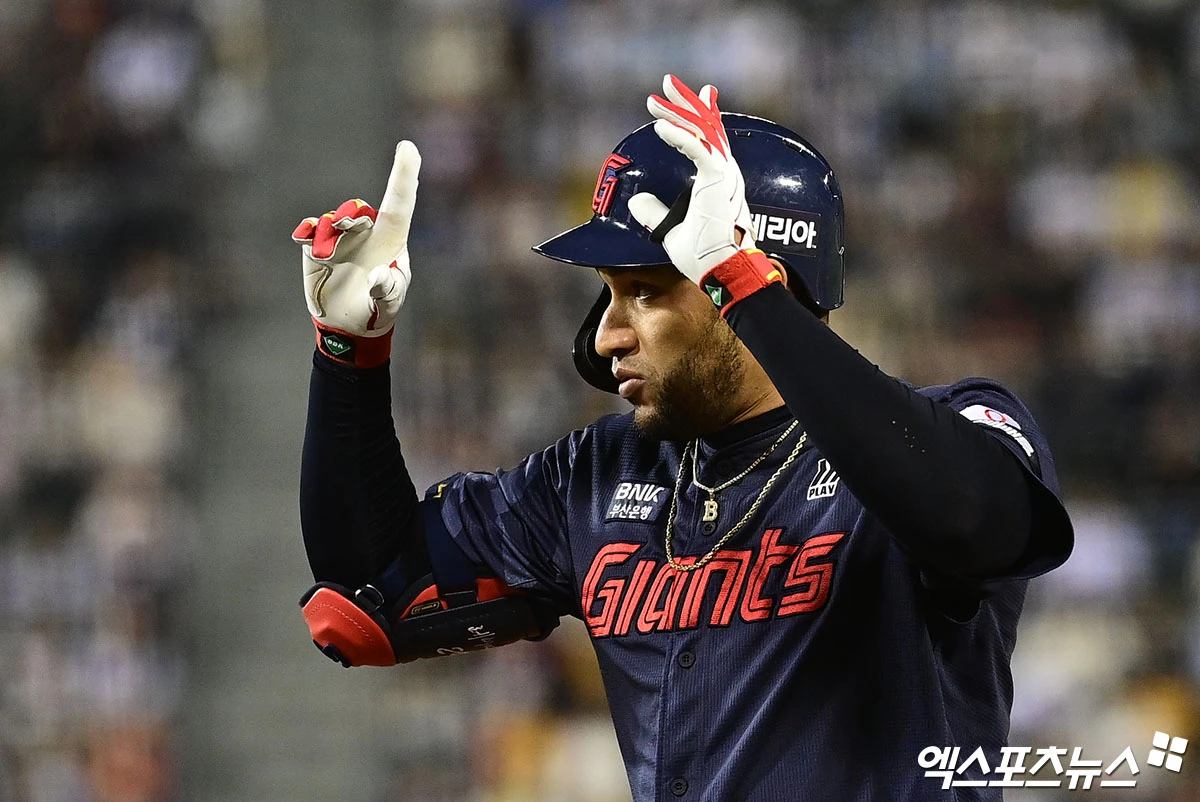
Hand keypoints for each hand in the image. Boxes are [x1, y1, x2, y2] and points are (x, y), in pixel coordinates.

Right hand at [292, 140, 420, 366]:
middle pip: (359, 210)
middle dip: (352, 215)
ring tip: (328, 253)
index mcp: (391, 240)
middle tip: (347, 224)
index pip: (399, 203)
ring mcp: (340, 238)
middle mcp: (366, 232)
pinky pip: (310, 231)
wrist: (349, 326)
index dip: (404, 175)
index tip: (408, 146)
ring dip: (331, 231)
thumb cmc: (379, 309)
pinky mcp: (316, 247)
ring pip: (333, 219)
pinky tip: (306, 236)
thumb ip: (387, 289)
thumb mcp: (389, 303)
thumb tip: (379, 273)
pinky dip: (308, 231)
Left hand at [627, 75, 757, 286]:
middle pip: (705, 127)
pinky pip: (697, 148)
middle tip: (667, 84)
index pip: (708, 141)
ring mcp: (724, 174)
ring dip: (678, 112)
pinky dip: (679, 135)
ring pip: (701, 131)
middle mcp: (724, 173)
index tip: (680, 103)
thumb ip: (654, 213)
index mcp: (718, 181)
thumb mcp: (670, 230)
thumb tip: (635, 200)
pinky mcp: (718, 179)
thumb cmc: (704, 254)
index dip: (693, 119)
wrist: (723, 268)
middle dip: (685, 103)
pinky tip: (660, 126)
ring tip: (654, 100)